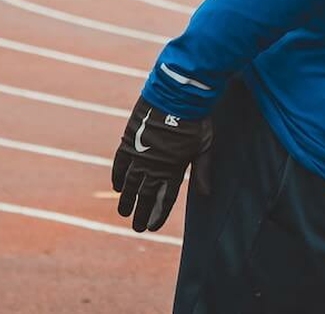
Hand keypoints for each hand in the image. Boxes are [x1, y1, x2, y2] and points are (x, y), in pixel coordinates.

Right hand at [112, 95, 212, 231]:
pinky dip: (118, 176)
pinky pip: (120, 164)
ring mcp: (139, 154)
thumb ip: (202, 171)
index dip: (158, 214)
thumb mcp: (205, 147)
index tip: (151, 227)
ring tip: (123, 212)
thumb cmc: (195, 121)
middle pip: (145, 195)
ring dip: (126, 199)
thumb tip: (206, 195)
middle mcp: (154, 166)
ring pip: (130, 183)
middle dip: (140, 213)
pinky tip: (118, 187)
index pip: (164, 199)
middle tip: (136, 227)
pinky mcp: (129, 141)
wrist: (176, 96)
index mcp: (174, 169)